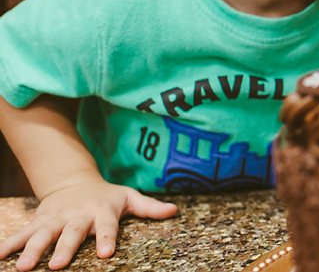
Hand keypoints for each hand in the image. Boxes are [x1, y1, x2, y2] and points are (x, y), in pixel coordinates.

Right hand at [0, 174, 176, 269]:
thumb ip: (149, 206)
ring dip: (32, 250)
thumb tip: (174, 210)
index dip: (107, 238)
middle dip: (64, 248)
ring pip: (43, 235)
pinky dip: (8, 244)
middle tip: (57, 266)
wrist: (74, 182)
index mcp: (102, 211)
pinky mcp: (39, 221)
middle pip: (71, 233)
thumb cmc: (106, 196)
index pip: (107, 227)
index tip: (106, 253)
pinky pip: (21, 233)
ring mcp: (56, 219)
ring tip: (23, 267)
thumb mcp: (129, 197)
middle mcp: (77, 216)